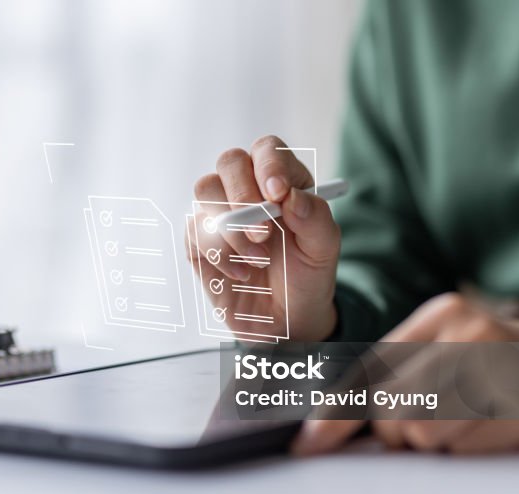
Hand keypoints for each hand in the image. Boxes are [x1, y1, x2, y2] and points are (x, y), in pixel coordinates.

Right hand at [186, 135, 340, 340]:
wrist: (286, 318)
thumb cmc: (306, 276)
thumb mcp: (323, 250)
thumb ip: (316, 219)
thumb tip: (291, 197)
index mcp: (281, 180)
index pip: (267, 150)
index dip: (269, 164)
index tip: (277, 193)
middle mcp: (246, 188)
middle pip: (229, 162)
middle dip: (243, 197)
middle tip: (263, 234)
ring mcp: (218, 211)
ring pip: (205, 192)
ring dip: (232, 229)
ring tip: (258, 260)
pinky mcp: (199, 239)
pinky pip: (195, 231)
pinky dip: (219, 255)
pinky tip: (242, 275)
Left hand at [292, 293, 518, 454]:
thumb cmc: (496, 355)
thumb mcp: (446, 342)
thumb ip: (397, 371)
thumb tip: (333, 424)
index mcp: (438, 315)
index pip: (369, 369)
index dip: (334, 412)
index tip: (308, 443)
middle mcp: (464, 335)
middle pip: (387, 408)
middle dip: (394, 430)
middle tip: (427, 418)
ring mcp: (494, 371)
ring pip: (419, 433)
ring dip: (430, 440)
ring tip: (461, 417)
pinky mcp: (517, 407)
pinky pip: (459, 448)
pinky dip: (463, 447)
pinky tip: (485, 423)